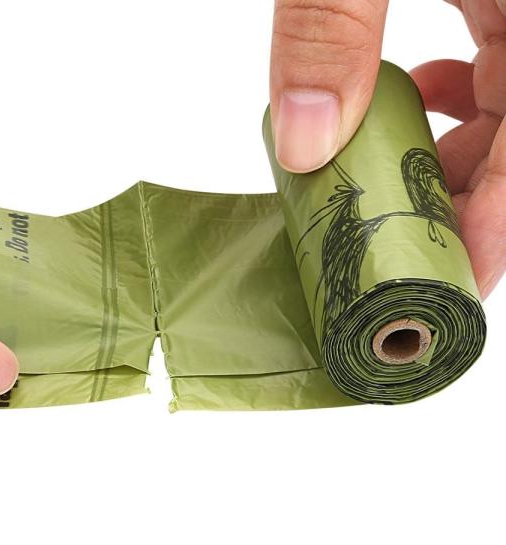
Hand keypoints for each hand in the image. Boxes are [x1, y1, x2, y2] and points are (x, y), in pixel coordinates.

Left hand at [270, 0, 505, 298]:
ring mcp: (505, 3)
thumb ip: (326, 29)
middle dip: (453, 192)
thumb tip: (302, 143)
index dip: (499, 219)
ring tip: (383, 175)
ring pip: (499, 102)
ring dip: (440, 147)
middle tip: (393, 238)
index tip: (455, 275)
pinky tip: (407, 95)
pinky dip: (443, 94)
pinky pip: (486, 59)